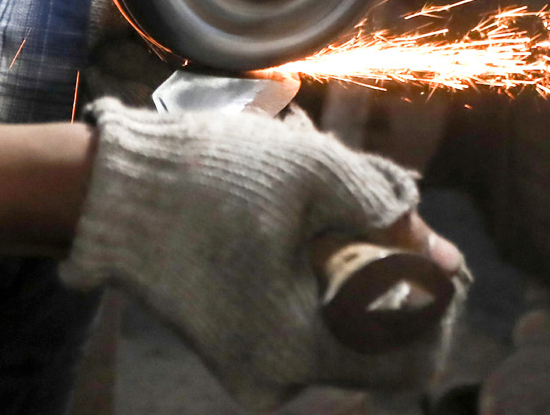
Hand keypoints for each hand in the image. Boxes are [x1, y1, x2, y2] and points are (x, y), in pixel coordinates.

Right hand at [61, 100, 464, 410]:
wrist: (107, 190)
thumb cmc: (205, 178)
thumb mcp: (312, 171)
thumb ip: (388, 211)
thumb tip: (442, 255)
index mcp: (298, 350)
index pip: (412, 356)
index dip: (434, 297)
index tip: (426, 242)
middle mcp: (275, 378)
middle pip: (375, 338)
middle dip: (386, 272)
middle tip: (368, 211)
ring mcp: (248, 366)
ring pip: (337, 326)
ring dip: (347, 268)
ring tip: (318, 203)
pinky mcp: (228, 346)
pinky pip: (298, 322)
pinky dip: (309, 276)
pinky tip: (288, 223)